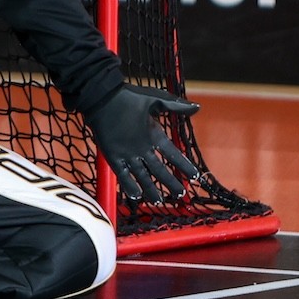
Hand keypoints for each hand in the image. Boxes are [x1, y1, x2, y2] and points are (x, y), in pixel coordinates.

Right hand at [80, 83, 201, 201]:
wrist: (101, 97)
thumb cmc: (128, 97)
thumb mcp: (155, 98)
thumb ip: (176, 106)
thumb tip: (197, 108)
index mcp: (155, 135)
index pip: (174, 155)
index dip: (185, 166)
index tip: (193, 176)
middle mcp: (143, 148)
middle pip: (160, 170)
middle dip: (171, 183)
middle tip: (180, 194)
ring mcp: (127, 154)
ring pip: (143, 176)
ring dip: (152, 190)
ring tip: (159, 201)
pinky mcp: (113, 156)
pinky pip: (122, 175)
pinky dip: (129, 186)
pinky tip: (136, 196)